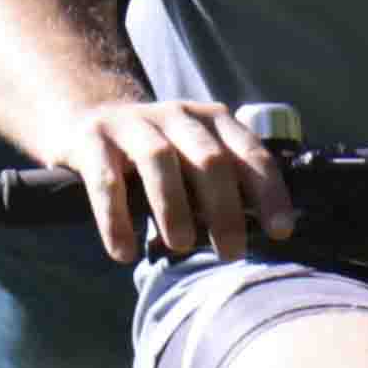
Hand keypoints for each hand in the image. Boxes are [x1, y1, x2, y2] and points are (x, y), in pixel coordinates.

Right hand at [60, 93, 288, 263]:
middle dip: (225, 209)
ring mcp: (134, 123)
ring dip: (174, 207)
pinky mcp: (93, 139)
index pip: (250, 153)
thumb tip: (254, 239)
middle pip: (209, 159)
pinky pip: (106, 180)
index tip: (280, 230)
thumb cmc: (159, 155)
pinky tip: (124, 252)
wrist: (88, 117)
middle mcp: (178, 115)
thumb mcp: (195, 158)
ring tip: (181, 246)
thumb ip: (222, 186)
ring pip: (160, 160)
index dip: (269, 192)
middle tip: (232, 252)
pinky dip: (116, 218)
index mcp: (213, 121)